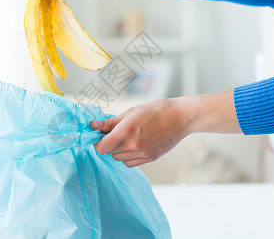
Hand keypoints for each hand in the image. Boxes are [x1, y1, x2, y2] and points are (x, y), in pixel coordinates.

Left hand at [90, 90, 240, 166]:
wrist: (180, 117)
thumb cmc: (156, 110)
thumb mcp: (130, 112)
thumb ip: (110, 122)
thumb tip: (92, 126)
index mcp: (126, 131)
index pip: (101, 147)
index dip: (98, 141)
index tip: (100, 135)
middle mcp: (133, 145)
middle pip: (109, 153)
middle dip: (108, 144)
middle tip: (116, 132)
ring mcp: (142, 153)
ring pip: (119, 159)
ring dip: (118, 150)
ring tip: (128, 137)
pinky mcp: (150, 158)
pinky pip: (130, 163)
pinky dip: (128, 156)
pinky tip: (135, 144)